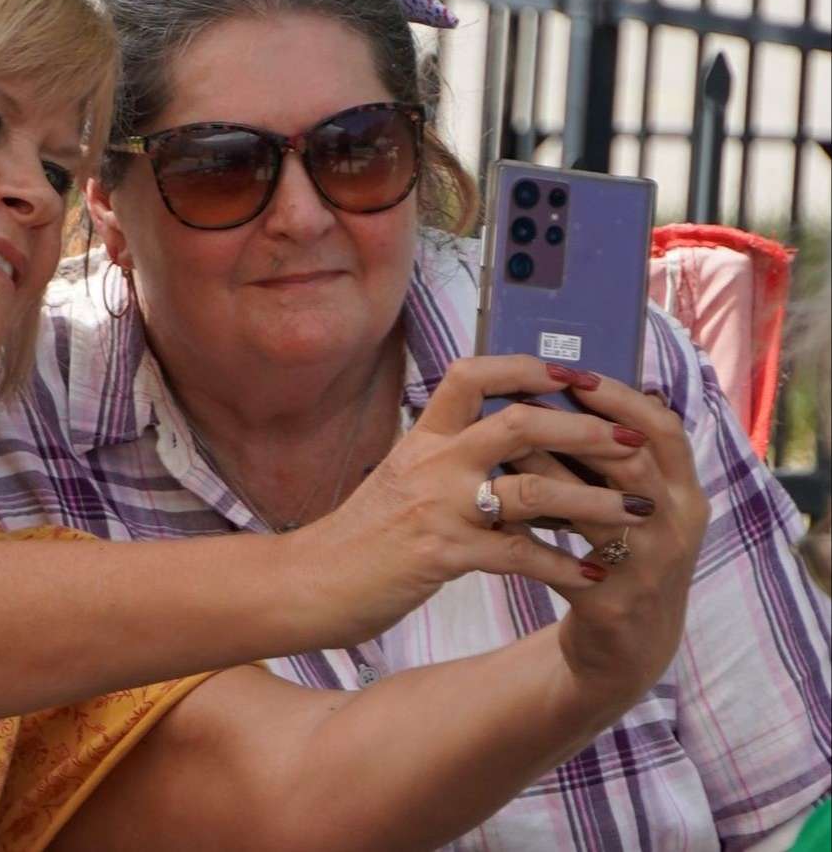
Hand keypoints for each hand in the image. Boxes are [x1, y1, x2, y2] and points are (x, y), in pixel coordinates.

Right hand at [294, 355, 656, 646]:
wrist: (310, 581)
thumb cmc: (361, 535)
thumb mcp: (400, 478)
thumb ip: (446, 457)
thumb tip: (505, 443)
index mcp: (423, 437)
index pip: (473, 375)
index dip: (527, 368)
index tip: (575, 374)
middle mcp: (432, 461)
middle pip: (520, 423)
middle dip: (586, 429)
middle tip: (633, 440)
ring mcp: (439, 506)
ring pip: (533, 490)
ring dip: (595, 501)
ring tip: (638, 512)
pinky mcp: (443, 554)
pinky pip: (519, 555)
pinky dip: (563, 565)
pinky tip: (592, 574)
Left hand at [536, 373, 707, 702]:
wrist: (627, 648)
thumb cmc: (621, 555)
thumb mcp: (633, 505)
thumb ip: (610, 458)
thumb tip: (560, 388)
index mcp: (684, 492)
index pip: (664, 428)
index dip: (621, 398)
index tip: (576, 373)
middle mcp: (676, 525)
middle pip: (631, 461)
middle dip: (575, 429)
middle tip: (525, 403)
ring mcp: (649, 568)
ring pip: (596, 510)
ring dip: (547, 476)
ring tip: (504, 451)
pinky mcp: (613, 604)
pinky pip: (563, 562)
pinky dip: (528, 536)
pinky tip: (496, 516)